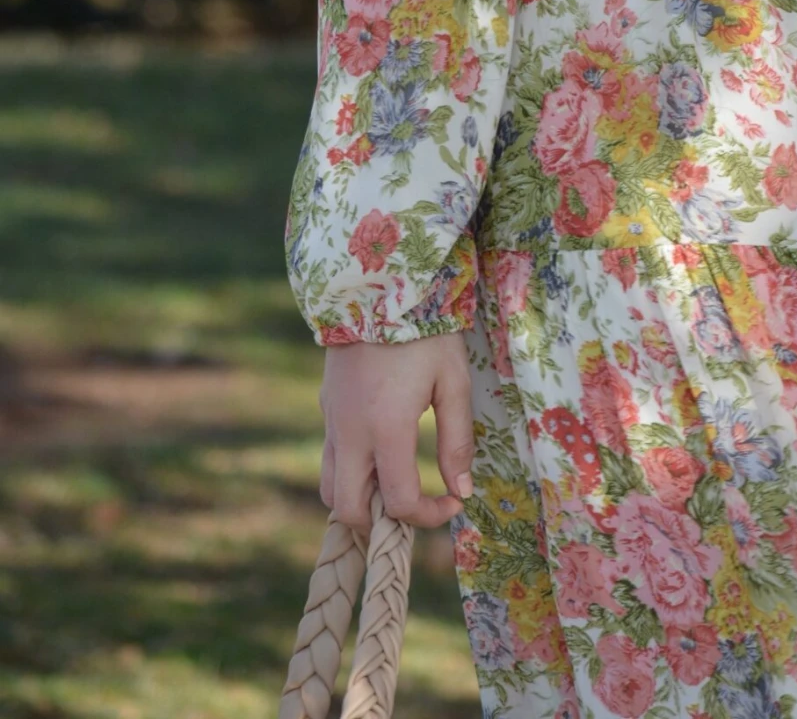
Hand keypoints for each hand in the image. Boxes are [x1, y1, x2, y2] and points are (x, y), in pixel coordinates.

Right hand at [320, 332, 474, 531]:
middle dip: (381, 521)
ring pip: (330, 487)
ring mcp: (331, 420)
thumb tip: (462, 491)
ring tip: (395, 484)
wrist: (377, 284)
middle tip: (416, 504)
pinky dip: (350, 472)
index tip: (452, 503)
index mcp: (386, 429)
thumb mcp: (452, 381)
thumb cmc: (424, 331)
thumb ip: (457, 440)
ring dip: (360, 499)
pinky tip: (380, 451)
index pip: (399, 502)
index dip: (428, 516)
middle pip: (348, 510)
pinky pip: (330, 456)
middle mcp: (349, 433)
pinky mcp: (326, 406)